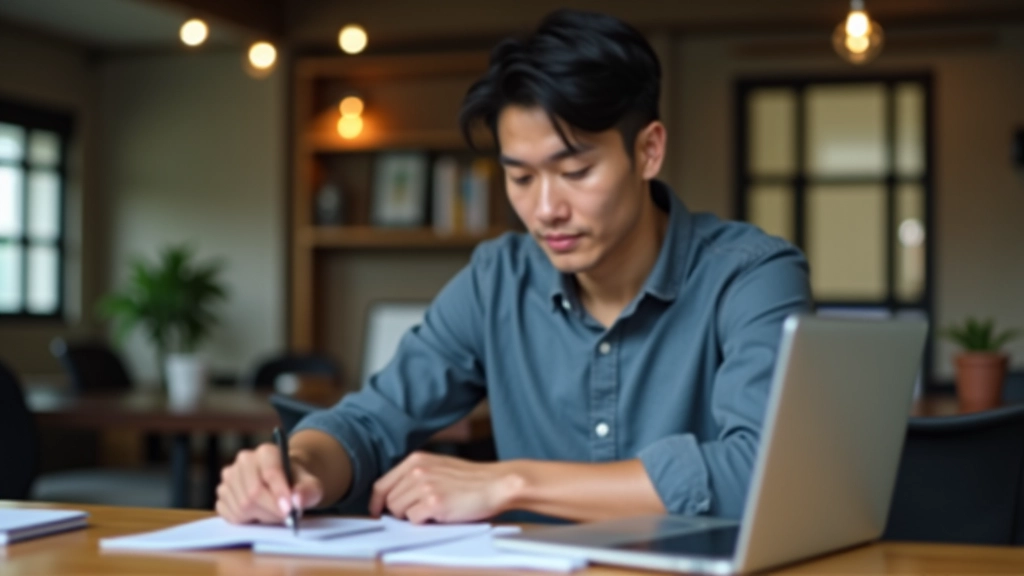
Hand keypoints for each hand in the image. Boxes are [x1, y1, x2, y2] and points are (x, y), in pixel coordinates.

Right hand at [216, 443, 323, 524]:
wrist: (284, 484)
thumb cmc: (297, 484)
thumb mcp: (311, 485)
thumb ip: (308, 491)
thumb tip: (297, 501)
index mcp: (267, 452)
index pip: (270, 473)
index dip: (279, 493)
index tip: (289, 510)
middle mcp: (244, 460)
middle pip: (253, 492)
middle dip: (271, 510)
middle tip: (285, 518)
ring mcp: (230, 476)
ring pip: (242, 506)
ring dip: (261, 517)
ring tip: (274, 513)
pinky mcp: (222, 493)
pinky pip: (231, 514)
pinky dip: (247, 521)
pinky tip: (258, 513)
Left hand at [369, 451, 522, 523]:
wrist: (496, 483)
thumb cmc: (471, 479)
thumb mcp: (438, 467)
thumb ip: (416, 476)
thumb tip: (393, 497)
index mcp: (416, 460)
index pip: (381, 484)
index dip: (377, 502)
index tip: (378, 512)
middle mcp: (417, 470)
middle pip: (389, 500)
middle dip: (400, 511)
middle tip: (420, 513)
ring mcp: (425, 486)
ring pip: (399, 511)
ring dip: (413, 516)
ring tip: (434, 511)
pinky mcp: (434, 502)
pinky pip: (414, 520)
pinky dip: (424, 522)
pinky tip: (441, 514)